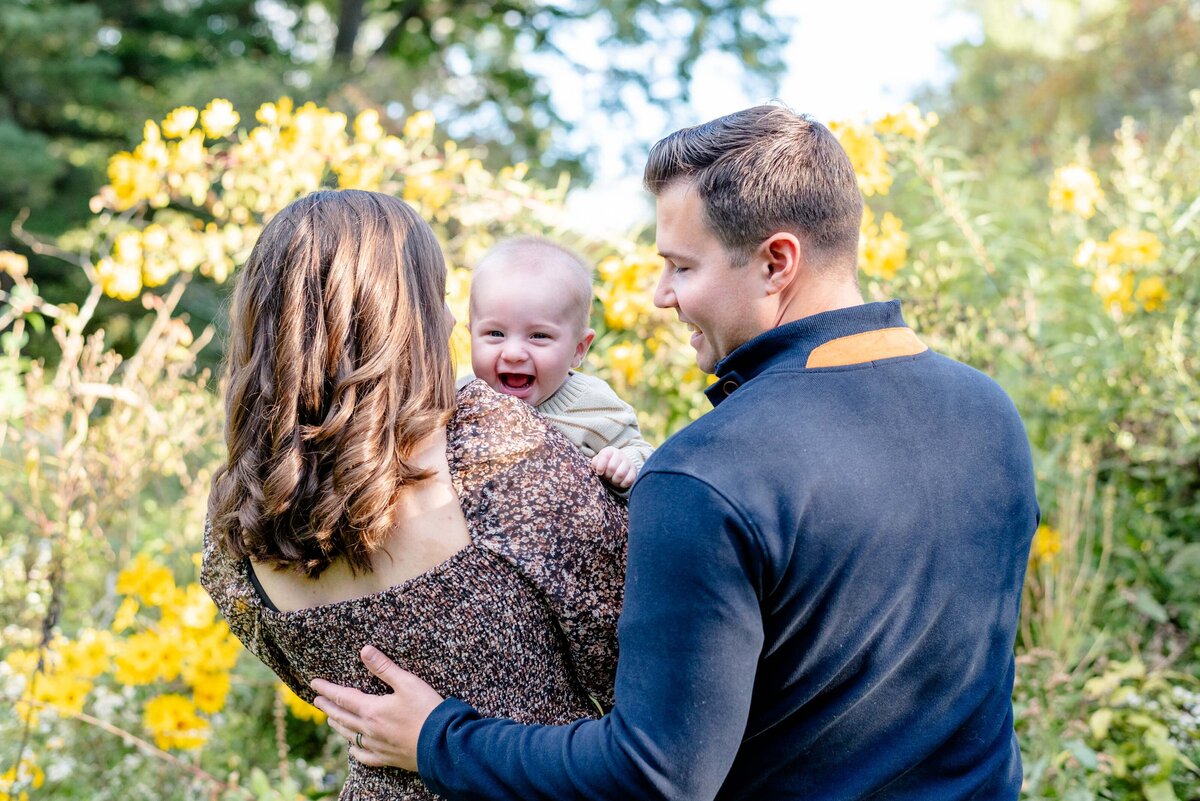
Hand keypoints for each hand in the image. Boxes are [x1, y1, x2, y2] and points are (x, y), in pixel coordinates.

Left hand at [311, 645, 443, 771]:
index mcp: (372, 710)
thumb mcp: (408, 682)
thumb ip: (384, 667)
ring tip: (330, 719)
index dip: (327, 689)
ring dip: (338, 725)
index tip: (315, 684)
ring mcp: (377, 746)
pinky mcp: (388, 758)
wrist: (443, 744)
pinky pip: (364, 756)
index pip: (343, 697)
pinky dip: (355, 751)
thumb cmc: (427, 710)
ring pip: (350, 736)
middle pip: (342, 717)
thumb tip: (364, 651)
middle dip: (328, 707)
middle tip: (317, 700)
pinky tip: (352, 749)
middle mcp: (369, 729)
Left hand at [591, 446, 636, 488]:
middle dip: (607, 475)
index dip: (601, 466)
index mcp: (610, 451)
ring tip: (613, 479)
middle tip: (607, 476)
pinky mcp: (634, 470)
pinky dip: (622, 484)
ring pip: (620, 474)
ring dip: (614, 480)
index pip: (605, 456)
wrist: (619, 466)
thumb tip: (595, 466)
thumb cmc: (606, 465)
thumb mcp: (598, 462)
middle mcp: (620, 454)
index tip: (599, 472)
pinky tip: (620, 482)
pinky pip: (629, 480)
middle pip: (612, 467)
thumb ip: (595, 463)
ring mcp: (628, 462)